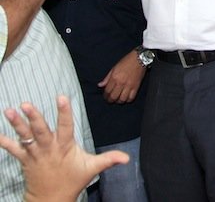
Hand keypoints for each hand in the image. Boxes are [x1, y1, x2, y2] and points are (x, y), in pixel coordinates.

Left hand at [0, 96, 128, 201]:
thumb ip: (109, 159)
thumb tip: (127, 158)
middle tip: (25, 104)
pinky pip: (13, 150)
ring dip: (17, 124)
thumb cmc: (73, 180)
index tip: (61, 97)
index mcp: (65, 147)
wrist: (52, 200)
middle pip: (40, 131)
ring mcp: (35, 154)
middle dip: (33, 118)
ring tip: (9, 111)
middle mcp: (49, 149)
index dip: (64, 112)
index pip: (65, 126)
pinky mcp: (25, 160)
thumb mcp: (92, 168)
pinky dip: (4, 142)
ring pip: (25, 137)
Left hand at [98, 50, 145, 103]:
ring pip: (122, 99)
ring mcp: (129, 85)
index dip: (105, 95)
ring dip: (119, 101)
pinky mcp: (136, 87)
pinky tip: (126, 98)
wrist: (139, 59)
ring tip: (118, 99)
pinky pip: (131, 98)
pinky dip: (128, 100)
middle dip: (110, 100)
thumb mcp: (114, 68)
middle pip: (114, 97)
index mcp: (114, 77)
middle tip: (110, 100)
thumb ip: (107, 78)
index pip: (107, 91)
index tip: (106, 96)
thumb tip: (100, 85)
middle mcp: (121, 83)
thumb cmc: (127, 61)